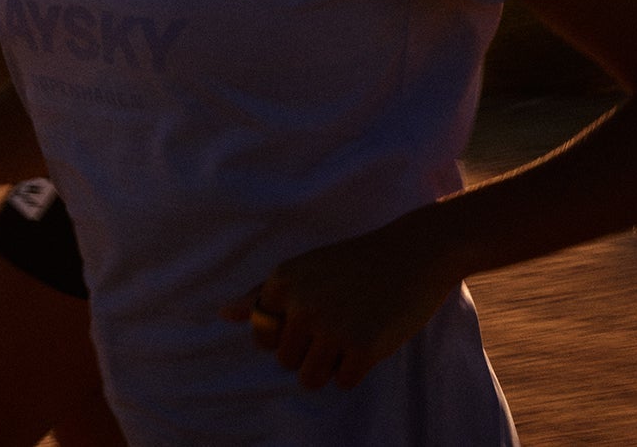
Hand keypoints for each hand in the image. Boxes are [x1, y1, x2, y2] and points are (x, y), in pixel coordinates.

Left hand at [221, 211, 455, 390]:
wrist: (412, 252)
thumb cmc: (354, 261)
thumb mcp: (304, 268)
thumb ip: (263, 293)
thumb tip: (224, 314)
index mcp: (282, 280)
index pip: (262, 336)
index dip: (287, 332)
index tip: (311, 313)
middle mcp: (301, 304)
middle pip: (285, 361)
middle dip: (310, 349)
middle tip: (339, 318)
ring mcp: (331, 327)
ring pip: (309, 378)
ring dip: (330, 365)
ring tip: (350, 332)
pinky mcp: (361, 348)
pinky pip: (343, 382)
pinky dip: (356, 369)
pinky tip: (369, 338)